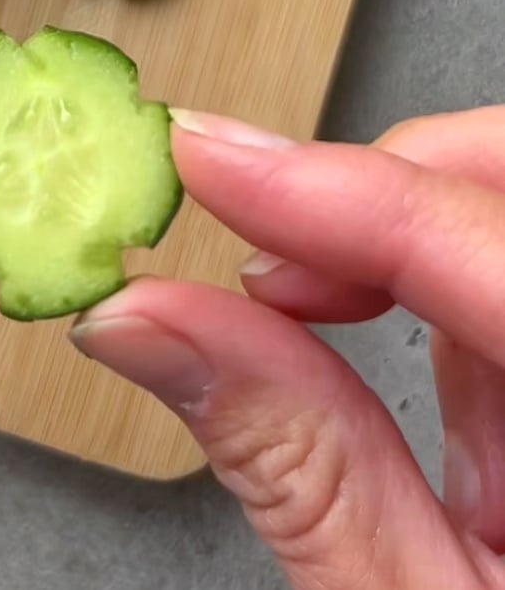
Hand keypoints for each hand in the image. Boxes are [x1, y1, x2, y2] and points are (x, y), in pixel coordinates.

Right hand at [72, 105, 504, 589]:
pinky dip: (432, 277)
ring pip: (503, 209)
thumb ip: (288, 457)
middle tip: (268, 248)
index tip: (208, 160)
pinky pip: (502, 266)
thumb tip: (149, 323)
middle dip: (390, 186)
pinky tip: (404, 364)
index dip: (345, 195)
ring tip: (322, 333)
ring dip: (400, 237)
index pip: (502, 268)